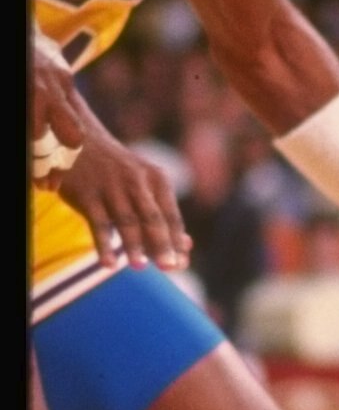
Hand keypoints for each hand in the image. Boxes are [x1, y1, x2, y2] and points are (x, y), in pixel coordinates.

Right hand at [37, 47, 191, 271]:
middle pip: (152, 218)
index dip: (176, 240)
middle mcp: (137, 182)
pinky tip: (108, 264)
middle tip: (169, 267)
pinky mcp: (87, 194)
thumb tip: (186, 247)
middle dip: (161, 243)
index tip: (182, 263)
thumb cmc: (118, 172)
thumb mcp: (145, 186)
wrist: (81, 142)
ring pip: (126, 220)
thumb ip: (163, 215)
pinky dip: (103, 244)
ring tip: (139, 267)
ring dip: (133, 245)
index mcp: (157, 180)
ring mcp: (111, 187)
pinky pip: (97, 223)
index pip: (170, 215)